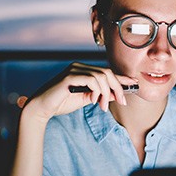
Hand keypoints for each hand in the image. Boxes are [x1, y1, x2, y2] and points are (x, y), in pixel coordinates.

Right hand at [22, 62, 137, 120]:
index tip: (134, 84)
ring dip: (107, 93)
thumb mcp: (85, 99)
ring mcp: (74, 70)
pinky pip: (91, 80)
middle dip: (117, 87)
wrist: (42, 108)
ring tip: (103, 106)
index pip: (106, 72)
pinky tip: (93, 101)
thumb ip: (99, 95)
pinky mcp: (69, 76)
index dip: (121, 78)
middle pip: (107, 72)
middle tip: (122, 102)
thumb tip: (116, 95)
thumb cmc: (61, 103)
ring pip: (101, 76)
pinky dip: (97, 91)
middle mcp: (79, 67)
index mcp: (83, 71)